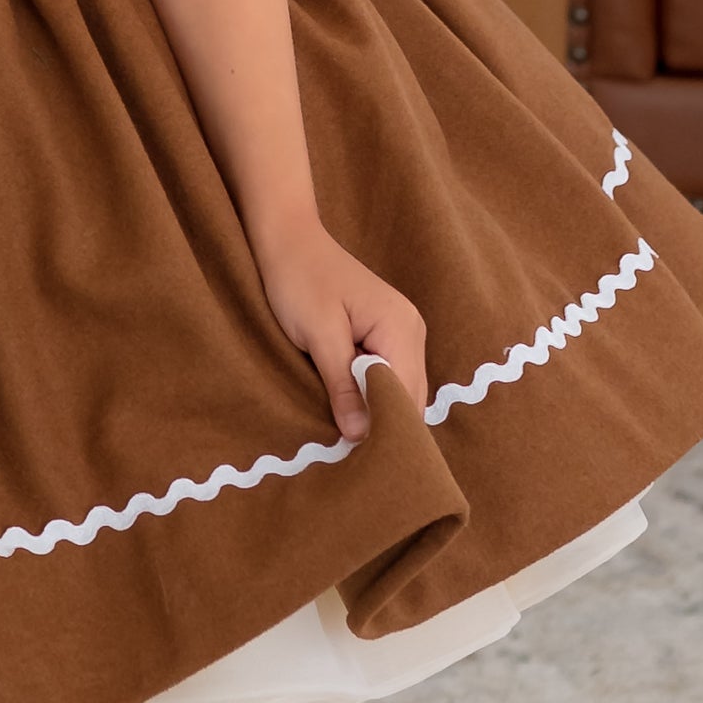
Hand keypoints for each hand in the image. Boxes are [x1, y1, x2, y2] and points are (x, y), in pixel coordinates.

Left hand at [257, 225, 428, 441]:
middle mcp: (412, 332)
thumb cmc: (300, 281)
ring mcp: (403, 333)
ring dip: (377, 414)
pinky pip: (388, 377)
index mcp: (401, 329)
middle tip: (354, 461)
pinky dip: (372, 397)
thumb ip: (343, 385)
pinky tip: (351, 414)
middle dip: (385, 427)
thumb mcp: (319, 336)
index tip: (361, 461)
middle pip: (410, 398)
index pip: (407, 396)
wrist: (289, 240)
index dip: (387, 430)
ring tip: (350, 443)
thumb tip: (360, 435)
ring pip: (400, 391)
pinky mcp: (386, 336)